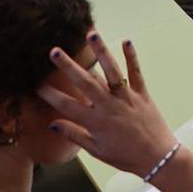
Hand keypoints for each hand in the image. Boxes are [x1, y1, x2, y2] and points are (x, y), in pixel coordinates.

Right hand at [37, 32, 177, 176]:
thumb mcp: (96, 150)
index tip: (36, 84)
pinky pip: (136, 73)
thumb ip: (74, 135)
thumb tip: (52, 124)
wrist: (157, 157)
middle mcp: (109, 106)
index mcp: (96, 122)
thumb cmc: (125, 156)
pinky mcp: (142, 94)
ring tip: (91, 35)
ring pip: (112, 71)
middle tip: (54, 51)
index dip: (50, 95)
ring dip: (101, 52)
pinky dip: (131, 57)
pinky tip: (126, 41)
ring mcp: (127, 97)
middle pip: (85, 82)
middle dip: (68, 66)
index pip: (67, 106)